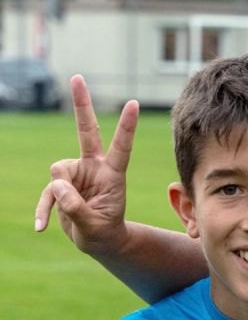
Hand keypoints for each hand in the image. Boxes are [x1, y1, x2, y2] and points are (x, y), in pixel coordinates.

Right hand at [34, 75, 137, 252]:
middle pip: (86, 131)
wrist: (98, 242)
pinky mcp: (61, 185)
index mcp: (112, 175)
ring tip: (72, 214)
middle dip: (82, 104)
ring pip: (58, 173)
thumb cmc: (103, 233)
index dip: (126, 127)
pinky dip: (43, 209)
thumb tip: (57, 186)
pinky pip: (48, 193)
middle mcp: (94, 167)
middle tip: (77, 77)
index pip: (121, 147)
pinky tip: (41, 227)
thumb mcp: (94, 225)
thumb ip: (76, 207)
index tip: (134, 103)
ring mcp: (76, 174)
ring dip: (59, 196)